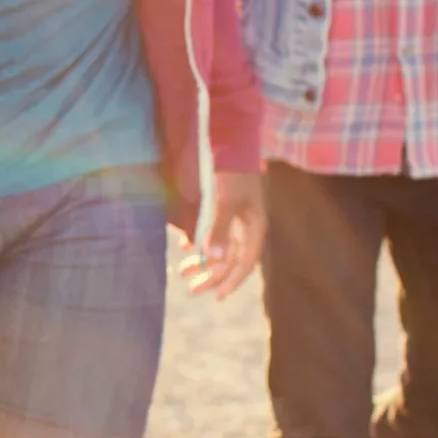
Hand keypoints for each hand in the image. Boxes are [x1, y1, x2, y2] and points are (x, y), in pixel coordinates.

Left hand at [180, 171, 265, 302]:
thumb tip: (212, 261)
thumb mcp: (225, 201)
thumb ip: (219, 229)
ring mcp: (236, 217)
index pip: (245, 263)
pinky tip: (185, 246)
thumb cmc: (232, 171)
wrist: (232, 140)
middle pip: (231, 259)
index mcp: (254, 227)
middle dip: (212, 276)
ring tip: (183, 271)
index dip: (231, 281)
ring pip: (220, 247)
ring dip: (203, 260)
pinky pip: (213, 232)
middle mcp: (246, 226)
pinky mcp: (224, 207)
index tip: (217, 297)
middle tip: (192, 290)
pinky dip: (200, 241)